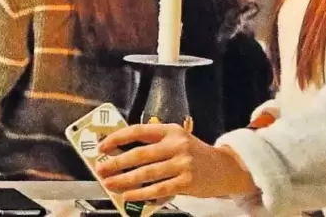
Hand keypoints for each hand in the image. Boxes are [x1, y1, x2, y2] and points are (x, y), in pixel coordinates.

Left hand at [95, 123, 256, 201]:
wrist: (224, 168)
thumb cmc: (195, 155)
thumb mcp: (178, 141)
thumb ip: (155, 145)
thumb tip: (122, 156)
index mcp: (171, 130)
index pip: (139, 131)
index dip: (118, 138)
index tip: (103, 146)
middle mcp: (176, 144)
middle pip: (140, 154)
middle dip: (116, 162)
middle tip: (101, 169)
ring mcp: (182, 163)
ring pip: (146, 173)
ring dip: (124, 180)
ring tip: (110, 184)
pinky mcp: (186, 182)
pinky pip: (157, 189)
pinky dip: (140, 194)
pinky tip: (129, 195)